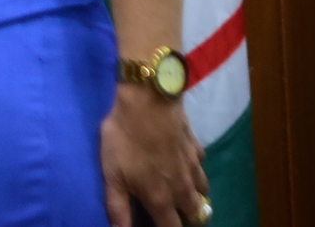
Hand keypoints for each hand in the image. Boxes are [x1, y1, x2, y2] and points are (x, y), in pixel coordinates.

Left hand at [101, 86, 209, 225]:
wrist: (148, 100)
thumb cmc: (125, 138)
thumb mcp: (112, 174)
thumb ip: (117, 207)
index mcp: (161, 198)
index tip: (161, 225)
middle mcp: (182, 188)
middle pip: (195, 214)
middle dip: (188, 219)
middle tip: (174, 214)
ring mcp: (193, 166)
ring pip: (202, 192)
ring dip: (194, 196)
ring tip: (181, 193)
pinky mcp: (196, 147)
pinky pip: (200, 166)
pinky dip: (194, 170)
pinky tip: (183, 162)